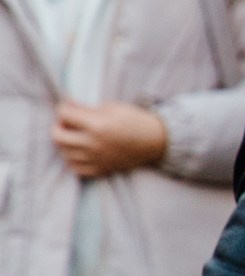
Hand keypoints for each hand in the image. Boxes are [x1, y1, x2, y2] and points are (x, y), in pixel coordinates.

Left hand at [52, 102, 167, 178]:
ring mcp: (96, 158)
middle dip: (59, 125)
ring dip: (65, 142)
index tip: (71, 106)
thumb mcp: (112, 107)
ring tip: (75, 136)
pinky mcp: (101, 169)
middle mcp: (93, 143)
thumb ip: (87, 108)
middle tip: (68, 122)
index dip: (64, 107)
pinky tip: (80, 151)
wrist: (156, 140)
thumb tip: (68, 106)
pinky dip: (73, 159)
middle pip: (58, 136)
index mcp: (97, 125)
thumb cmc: (135, 120)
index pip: (64, 114)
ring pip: (64, 153)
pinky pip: (75, 168)